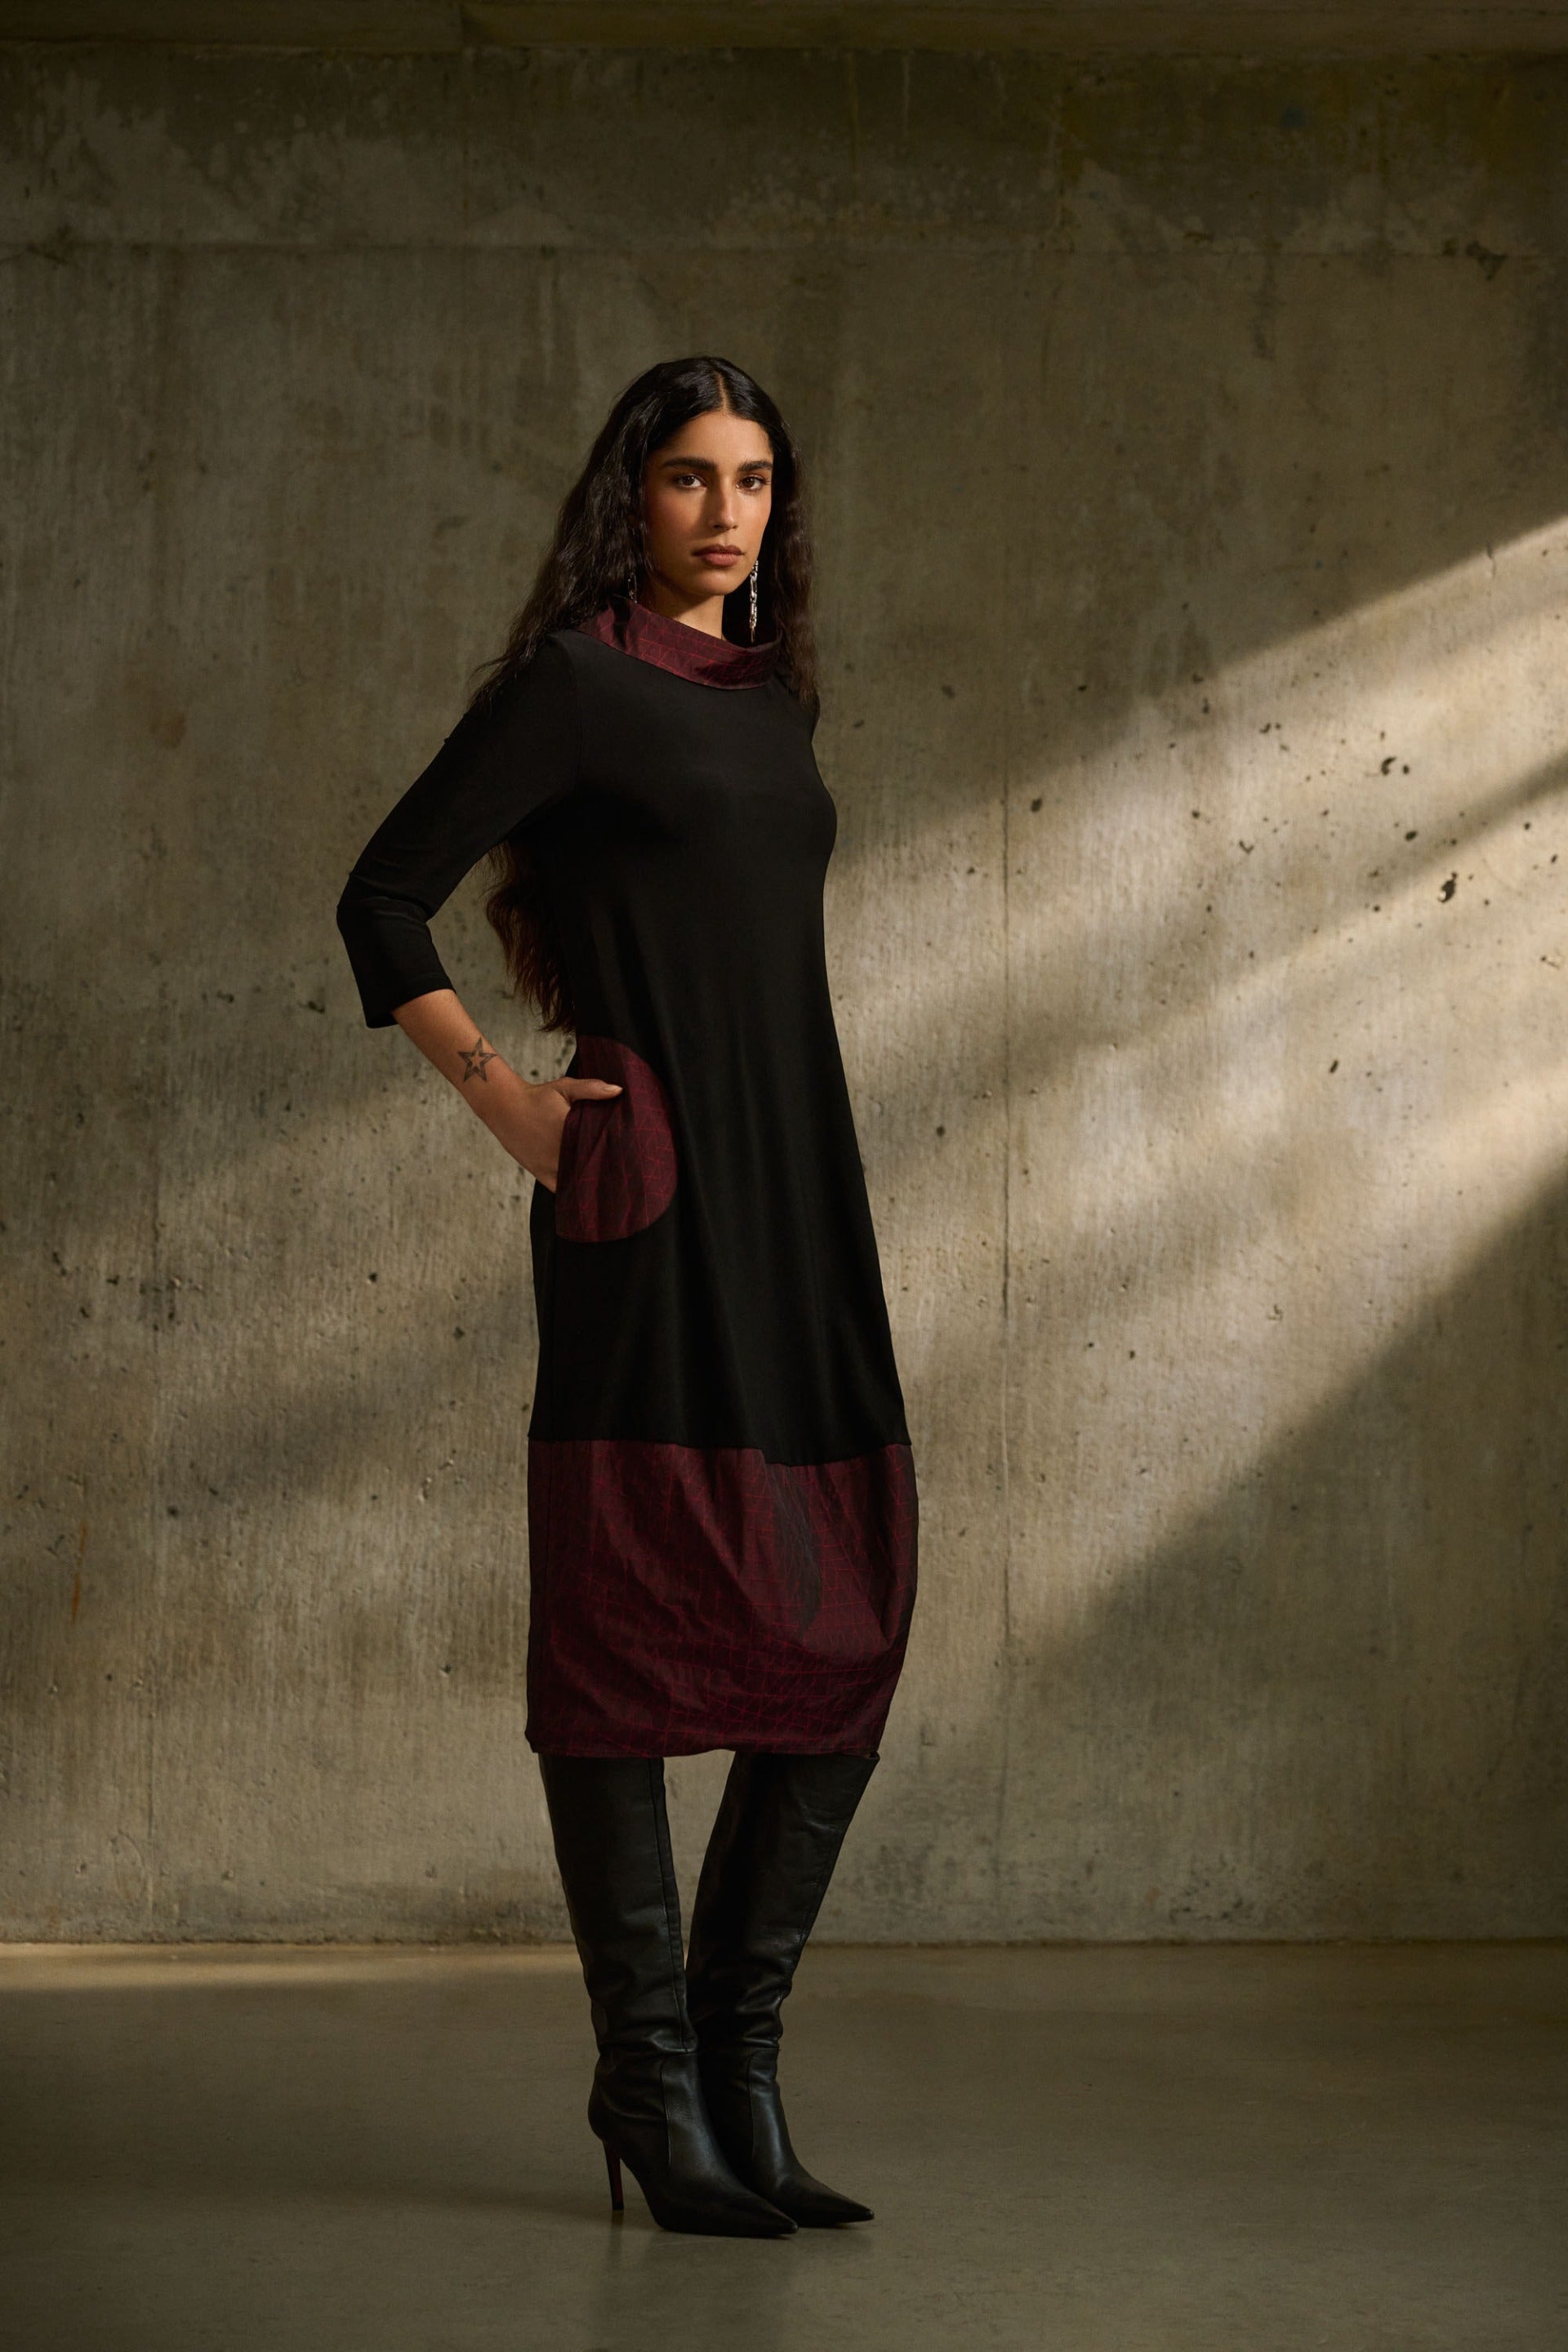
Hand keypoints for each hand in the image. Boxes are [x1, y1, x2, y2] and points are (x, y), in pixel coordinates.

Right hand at [499, 1077, 621, 1190]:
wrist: (504, 1106)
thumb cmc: (537, 1096)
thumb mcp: (564, 1088)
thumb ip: (592, 1089)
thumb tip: (619, 1090)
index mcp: (570, 1131)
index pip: (600, 1148)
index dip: (615, 1154)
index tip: (626, 1155)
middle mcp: (561, 1151)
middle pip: (590, 1167)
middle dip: (605, 1169)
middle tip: (622, 1173)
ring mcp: (550, 1164)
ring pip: (577, 1180)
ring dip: (589, 1181)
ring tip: (608, 1185)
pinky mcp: (539, 1171)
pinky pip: (560, 1188)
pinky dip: (571, 1190)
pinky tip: (583, 1191)